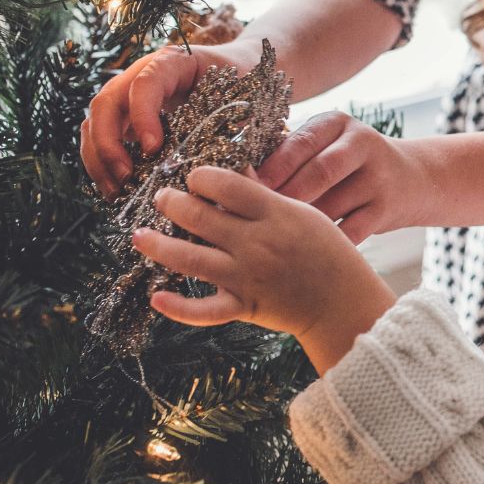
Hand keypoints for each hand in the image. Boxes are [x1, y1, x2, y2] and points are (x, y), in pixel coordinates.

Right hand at [81, 41, 262, 197]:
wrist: (240, 71)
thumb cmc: (243, 85)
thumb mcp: (244, 98)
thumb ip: (234, 126)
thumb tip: (234, 171)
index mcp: (173, 62)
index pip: (145, 83)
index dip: (142, 116)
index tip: (154, 149)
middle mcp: (142, 74)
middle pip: (107, 102)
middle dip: (108, 143)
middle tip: (126, 177)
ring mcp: (130, 94)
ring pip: (95, 121)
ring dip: (99, 158)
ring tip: (116, 191)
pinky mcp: (127, 116)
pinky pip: (101, 137)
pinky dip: (102, 164)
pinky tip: (116, 190)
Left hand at [132, 166, 395, 369]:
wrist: (343, 302)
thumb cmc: (328, 252)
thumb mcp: (304, 213)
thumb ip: (266, 196)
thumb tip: (233, 172)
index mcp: (274, 214)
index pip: (226, 185)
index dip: (201, 177)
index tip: (194, 177)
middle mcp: (256, 243)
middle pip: (199, 216)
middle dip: (172, 203)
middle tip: (162, 198)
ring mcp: (247, 277)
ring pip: (190, 259)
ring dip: (158, 245)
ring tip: (140, 236)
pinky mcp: (244, 307)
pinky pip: (204, 310)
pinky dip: (178, 308)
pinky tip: (156, 297)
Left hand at [257, 112, 434, 243]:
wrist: (412, 179)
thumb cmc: (349, 165)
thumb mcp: (327, 145)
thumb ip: (291, 155)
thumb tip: (240, 180)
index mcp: (337, 123)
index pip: (301, 143)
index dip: (272, 169)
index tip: (243, 191)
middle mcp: (362, 144)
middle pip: (319, 173)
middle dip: (285, 197)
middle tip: (254, 219)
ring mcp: (378, 177)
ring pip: (332, 207)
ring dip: (301, 226)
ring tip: (272, 240)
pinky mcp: (387, 209)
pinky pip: (350, 232)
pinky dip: (326, 244)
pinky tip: (304, 253)